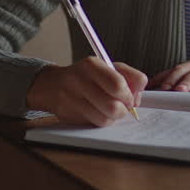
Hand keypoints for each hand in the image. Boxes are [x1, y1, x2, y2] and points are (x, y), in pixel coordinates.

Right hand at [26, 57, 146, 125]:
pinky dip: (102, 121)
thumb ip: (129, 77)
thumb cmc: (87, 76)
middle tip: (123, 106)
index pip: (118, 84)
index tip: (130, 97)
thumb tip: (137, 97)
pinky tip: (99, 113)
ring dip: (113, 117)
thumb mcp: (108, 67)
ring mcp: (72, 99)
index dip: (129, 95)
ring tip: (110, 110)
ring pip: (105, 119)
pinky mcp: (68, 115)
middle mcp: (79, 81)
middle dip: (123, 110)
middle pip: (113, 106)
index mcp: (92, 65)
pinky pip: (94, 124)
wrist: (52, 85)